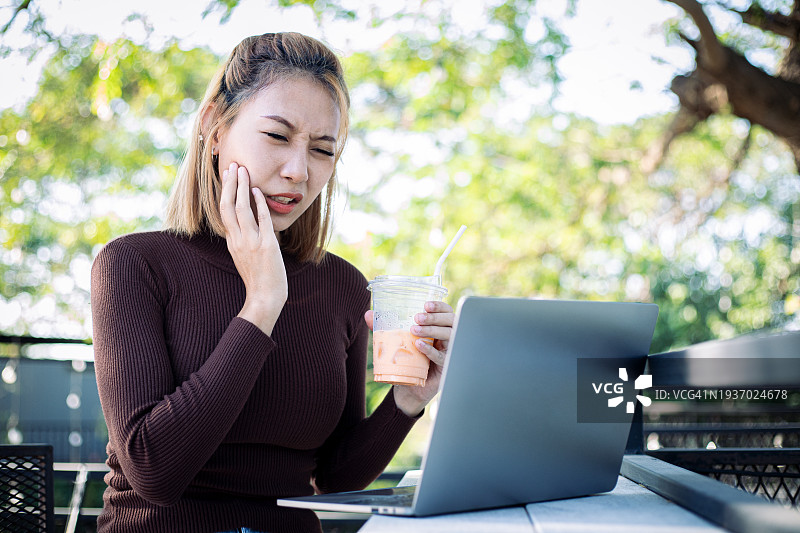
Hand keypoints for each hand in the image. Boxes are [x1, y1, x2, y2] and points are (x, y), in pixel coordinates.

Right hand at [219, 162, 286, 334]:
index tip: (227, 176)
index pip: (224, 211)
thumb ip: (245, 239)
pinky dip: (259, 204)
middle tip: (233, 165)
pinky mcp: (266, 246)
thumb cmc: (259, 279)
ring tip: (243, 171)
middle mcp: (238, 240)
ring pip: (241, 209)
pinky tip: (258, 191)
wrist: (265, 298)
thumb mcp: (246, 256)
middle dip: (230, 184)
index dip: (224, 192)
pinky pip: (261, 220)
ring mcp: (251, 242)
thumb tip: (251, 221)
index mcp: (232, 242)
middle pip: (228, 206)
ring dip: (242, 188)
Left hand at [364, 300, 454, 416]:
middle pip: (451, 322)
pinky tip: (419, 345)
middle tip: (417, 317)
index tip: (425, 305)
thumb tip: (368, 314)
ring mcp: (448, 352)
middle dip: (435, 317)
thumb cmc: (405, 360)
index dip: (439, 306)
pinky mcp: (444, 367)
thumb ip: (384, 328)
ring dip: (433, 330)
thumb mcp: (395, 342)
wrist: (407, 387)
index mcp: (438, 328)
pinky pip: (442, 357)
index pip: (446, 312)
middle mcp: (446, 338)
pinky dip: (431, 350)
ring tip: (414, 330)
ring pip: (449, 336)